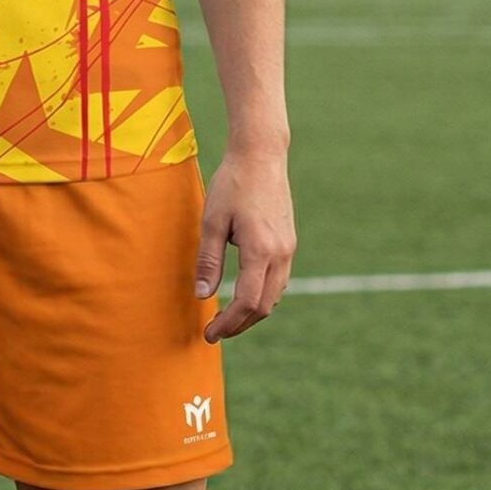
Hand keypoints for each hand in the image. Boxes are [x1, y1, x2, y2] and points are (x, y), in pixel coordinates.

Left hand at [194, 149, 294, 341]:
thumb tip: (202, 295)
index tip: (210, 333)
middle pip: (264, 306)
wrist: (261, 156)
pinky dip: (262, 295)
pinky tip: (243, 294)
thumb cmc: (232, 185)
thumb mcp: (211, 222)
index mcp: (261, 251)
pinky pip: (278, 280)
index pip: (248, 302)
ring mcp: (288, 249)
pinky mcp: (288, 242)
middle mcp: (280, 254)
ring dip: (252, 312)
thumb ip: (208, 261)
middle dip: (240, 324)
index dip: (229, 324)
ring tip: (226, 317)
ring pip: (275, 295)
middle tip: (215, 331)